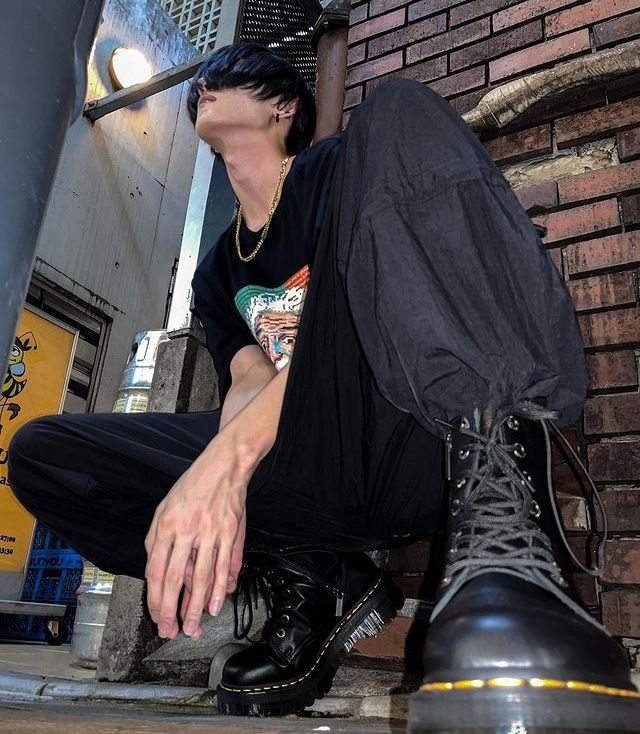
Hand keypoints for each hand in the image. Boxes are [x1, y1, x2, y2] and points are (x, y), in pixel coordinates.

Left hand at [144, 436, 249, 638]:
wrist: (225, 464)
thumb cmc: (193, 486)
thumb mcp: (164, 507)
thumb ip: (156, 539)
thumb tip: (155, 571)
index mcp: (165, 525)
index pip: (155, 570)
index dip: (155, 598)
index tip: (157, 617)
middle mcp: (186, 529)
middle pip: (175, 578)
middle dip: (172, 610)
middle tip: (171, 631)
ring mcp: (210, 531)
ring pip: (200, 577)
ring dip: (196, 606)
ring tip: (193, 626)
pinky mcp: (230, 531)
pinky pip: (224, 565)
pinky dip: (220, 587)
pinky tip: (217, 604)